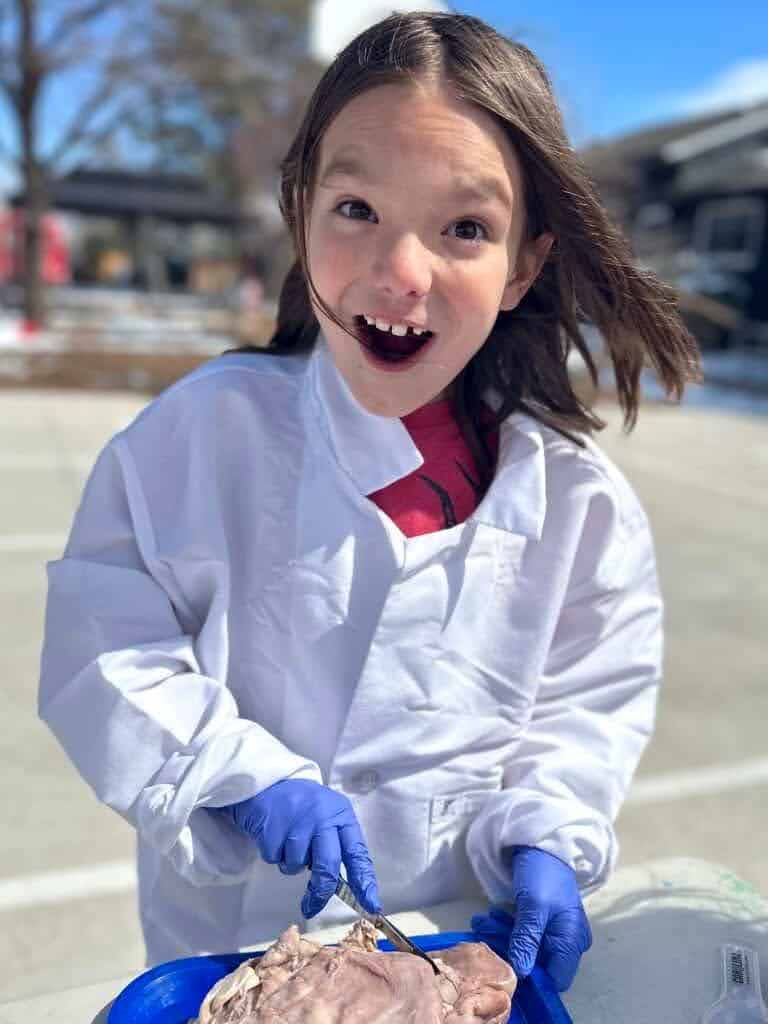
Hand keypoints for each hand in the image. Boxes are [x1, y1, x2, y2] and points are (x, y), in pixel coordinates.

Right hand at [219, 779, 380, 918]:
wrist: (267, 781)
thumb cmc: (302, 806)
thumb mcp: (326, 816)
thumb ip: (336, 844)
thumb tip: (345, 886)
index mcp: (340, 814)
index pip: (357, 853)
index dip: (365, 882)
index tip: (371, 905)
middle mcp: (322, 816)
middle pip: (328, 865)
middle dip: (321, 890)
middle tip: (312, 906)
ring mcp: (297, 820)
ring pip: (296, 865)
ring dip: (289, 862)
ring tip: (287, 840)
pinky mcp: (272, 826)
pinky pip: (274, 858)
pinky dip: (272, 854)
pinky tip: (273, 834)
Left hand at [470, 846, 591, 990]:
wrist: (541, 841)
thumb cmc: (542, 874)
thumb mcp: (533, 907)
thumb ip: (526, 941)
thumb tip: (519, 974)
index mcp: (572, 941)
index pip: (556, 979)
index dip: (532, 980)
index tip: (504, 971)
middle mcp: (567, 940)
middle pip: (538, 963)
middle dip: (509, 953)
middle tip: (481, 939)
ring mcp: (554, 929)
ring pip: (527, 946)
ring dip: (502, 937)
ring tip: (479, 923)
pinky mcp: (541, 918)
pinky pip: (524, 932)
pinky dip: (506, 927)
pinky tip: (489, 917)